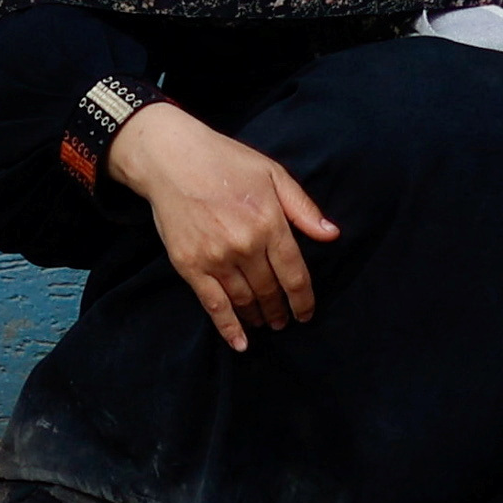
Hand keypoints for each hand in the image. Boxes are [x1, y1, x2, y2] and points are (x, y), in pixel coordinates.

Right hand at [107, 102, 341, 351]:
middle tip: (285, 321)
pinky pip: (213, 305)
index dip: (303, 299)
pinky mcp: (190, 266)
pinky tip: (240, 343)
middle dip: (281, 310)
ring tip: (266, 324)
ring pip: (245, 300)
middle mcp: (245, 245)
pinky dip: (228, 328)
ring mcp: (216, 258)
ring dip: (258, 317)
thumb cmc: (226, 161)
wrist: (172, 159)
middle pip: (270, 290)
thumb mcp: (273, 173)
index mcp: (269, 223)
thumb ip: (303, 208)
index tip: (307, 313)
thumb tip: (331, 235)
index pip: (294, 273)